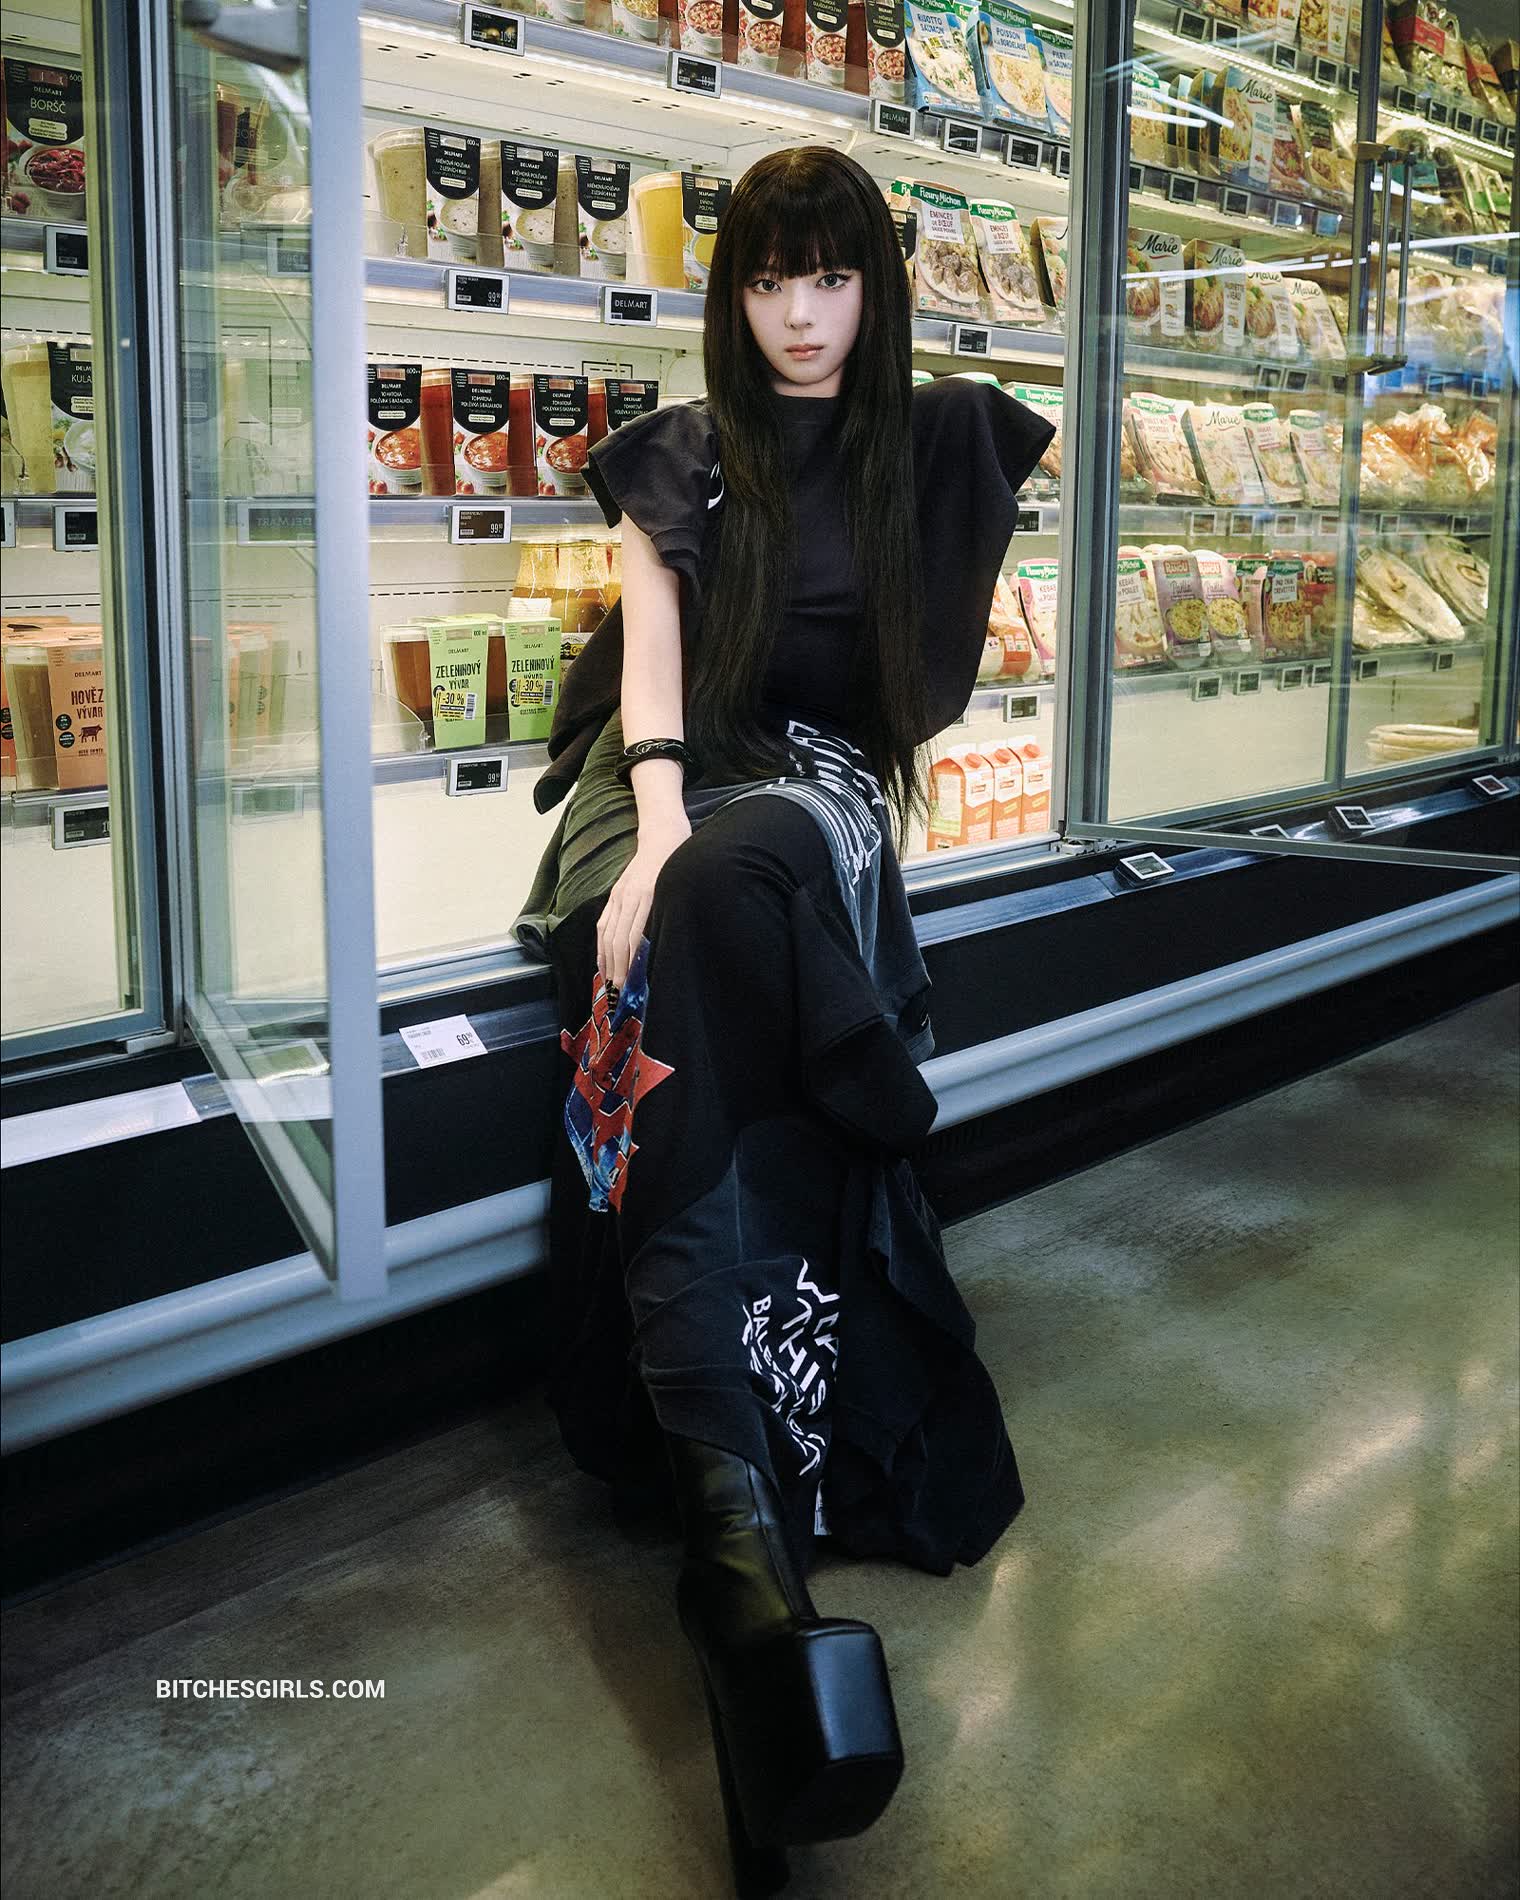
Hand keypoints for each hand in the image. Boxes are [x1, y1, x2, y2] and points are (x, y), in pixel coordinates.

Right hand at [597, 816, 691, 992]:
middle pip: (620, 939)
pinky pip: (603, 924)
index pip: (636, 937)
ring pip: (609, 934)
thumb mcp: (678, 890)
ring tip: (611, 982)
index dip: (632, 962)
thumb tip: (666, 948)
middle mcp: (631, 896)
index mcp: (649, 896)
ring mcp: (620, 895)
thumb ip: (669, 915)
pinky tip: (602, 961)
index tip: (634, 983)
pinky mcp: (615, 895)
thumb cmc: (679, 866)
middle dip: (619, 967)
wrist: (663, 836)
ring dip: (608, 961)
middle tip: (622, 990)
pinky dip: (601, 945)